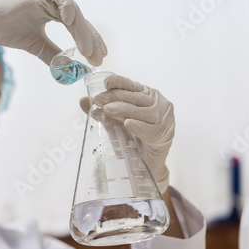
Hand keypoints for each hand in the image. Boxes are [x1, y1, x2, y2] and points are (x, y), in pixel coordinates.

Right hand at [0, 0, 106, 64]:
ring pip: (72, 11)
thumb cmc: (6, 29)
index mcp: (53, 11)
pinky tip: (72, 23)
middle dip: (90, 39)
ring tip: (88, 50)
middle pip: (79, 19)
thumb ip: (55, 55)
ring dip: (82, 31)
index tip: (98, 57)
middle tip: (97, 57)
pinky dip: (67, 8)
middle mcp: (53, 1)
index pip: (78, 26)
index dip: (90, 41)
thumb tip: (72, 69)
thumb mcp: (36, 46)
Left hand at [80, 75, 174, 192]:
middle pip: (136, 97)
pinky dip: (138, 126)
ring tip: (108, 110)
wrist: (145, 166)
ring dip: (124, 110)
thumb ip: (102, 112)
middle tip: (99, 100)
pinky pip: (151, 130)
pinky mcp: (165, 136)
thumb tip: (83, 100)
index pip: (133, 85)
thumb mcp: (114, 124)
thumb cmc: (132, 142)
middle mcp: (159, 104)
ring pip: (143, 111)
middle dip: (116, 97)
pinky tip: (128, 124)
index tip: (106, 83)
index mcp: (148, 96)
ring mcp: (165, 119)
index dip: (120, 82)